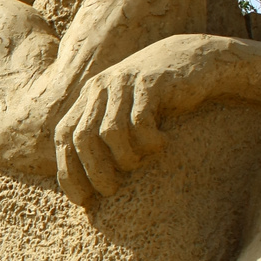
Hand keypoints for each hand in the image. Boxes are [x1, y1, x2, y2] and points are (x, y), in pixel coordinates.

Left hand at [55, 39, 199, 205]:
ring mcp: (124, 82)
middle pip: (82, 137)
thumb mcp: (125, 113)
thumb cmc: (160, 98)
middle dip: (94, 171)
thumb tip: (90, 184)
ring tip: (139, 163)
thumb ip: (103, 135)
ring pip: (110, 132)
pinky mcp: (151, 81)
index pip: (63, 136)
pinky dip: (148, 140)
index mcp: (88, 97)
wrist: (197, 60)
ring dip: (124, 157)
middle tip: (111, 190)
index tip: (83, 199)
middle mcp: (100, 87)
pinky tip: (161, 144)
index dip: (68, 170)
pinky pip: (140, 120)